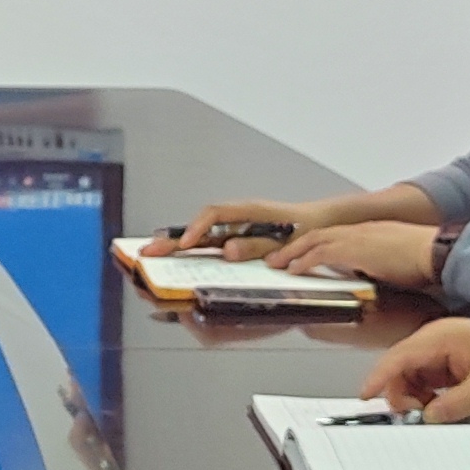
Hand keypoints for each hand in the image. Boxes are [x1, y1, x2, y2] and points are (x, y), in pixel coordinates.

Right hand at [152, 197, 308, 257]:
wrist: (321, 224)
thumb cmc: (306, 231)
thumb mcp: (286, 241)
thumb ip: (256, 245)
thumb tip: (227, 251)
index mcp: (249, 212)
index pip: (215, 215)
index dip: (198, 229)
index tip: (186, 244)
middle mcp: (238, 217)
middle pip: (199, 226)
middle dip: (173, 239)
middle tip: (148, 251)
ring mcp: (236, 226)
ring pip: (202, 234)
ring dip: (179, 244)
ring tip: (155, 255)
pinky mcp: (238, 236)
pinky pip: (211, 242)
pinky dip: (194, 249)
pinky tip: (181, 258)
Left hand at [275, 219, 445, 289]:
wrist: (437, 251)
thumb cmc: (425, 259)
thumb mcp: (394, 261)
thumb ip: (378, 265)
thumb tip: (371, 276)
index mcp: (370, 232)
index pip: (335, 235)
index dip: (315, 244)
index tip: (302, 253)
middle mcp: (360, 230)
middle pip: (319, 234)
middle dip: (296, 246)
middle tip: (279, 257)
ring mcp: (356, 237)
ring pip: (314, 241)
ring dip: (293, 252)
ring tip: (278, 264)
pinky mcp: (355, 248)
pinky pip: (321, 253)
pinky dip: (304, 261)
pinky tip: (294, 270)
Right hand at [361, 315, 469, 420]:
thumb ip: (453, 406)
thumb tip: (428, 418)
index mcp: (440, 338)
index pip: (398, 357)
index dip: (378, 377)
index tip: (365, 395)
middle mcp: (435, 339)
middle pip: (400, 367)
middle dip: (401, 393)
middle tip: (416, 414)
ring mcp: (441, 349)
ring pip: (411, 375)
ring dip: (415, 395)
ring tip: (436, 410)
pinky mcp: (448, 360)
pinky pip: (426, 378)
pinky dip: (427, 394)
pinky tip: (443, 404)